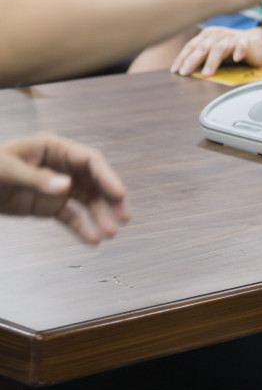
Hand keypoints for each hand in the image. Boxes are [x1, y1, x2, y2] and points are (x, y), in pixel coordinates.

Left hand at [0, 133, 128, 243]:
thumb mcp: (7, 171)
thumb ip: (36, 179)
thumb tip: (66, 187)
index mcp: (54, 149)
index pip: (89, 161)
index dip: (107, 176)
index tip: (119, 194)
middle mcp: (62, 167)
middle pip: (94, 182)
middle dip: (109, 200)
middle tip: (123, 218)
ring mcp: (58, 187)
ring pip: (87, 202)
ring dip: (99, 216)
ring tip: (109, 233)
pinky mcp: (50, 205)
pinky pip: (70, 217)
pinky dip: (81, 228)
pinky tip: (92, 240)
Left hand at [171, 25, 261, 76]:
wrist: (258, 43)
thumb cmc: (232, 50)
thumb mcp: (213, 52)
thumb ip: (201, 58)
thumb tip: (182, 70)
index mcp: (206, 36)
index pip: (191, 46)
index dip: (182, 58)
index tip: (175, 70)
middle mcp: (217, 35)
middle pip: (202, 47)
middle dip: (192, 60)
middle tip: (185, 72)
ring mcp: (231, 38)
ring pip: (219, 48)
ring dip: (212, 61)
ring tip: (206, 73)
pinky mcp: (246, 42)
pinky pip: (242, 46)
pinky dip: (239, 51)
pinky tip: (237, 58)